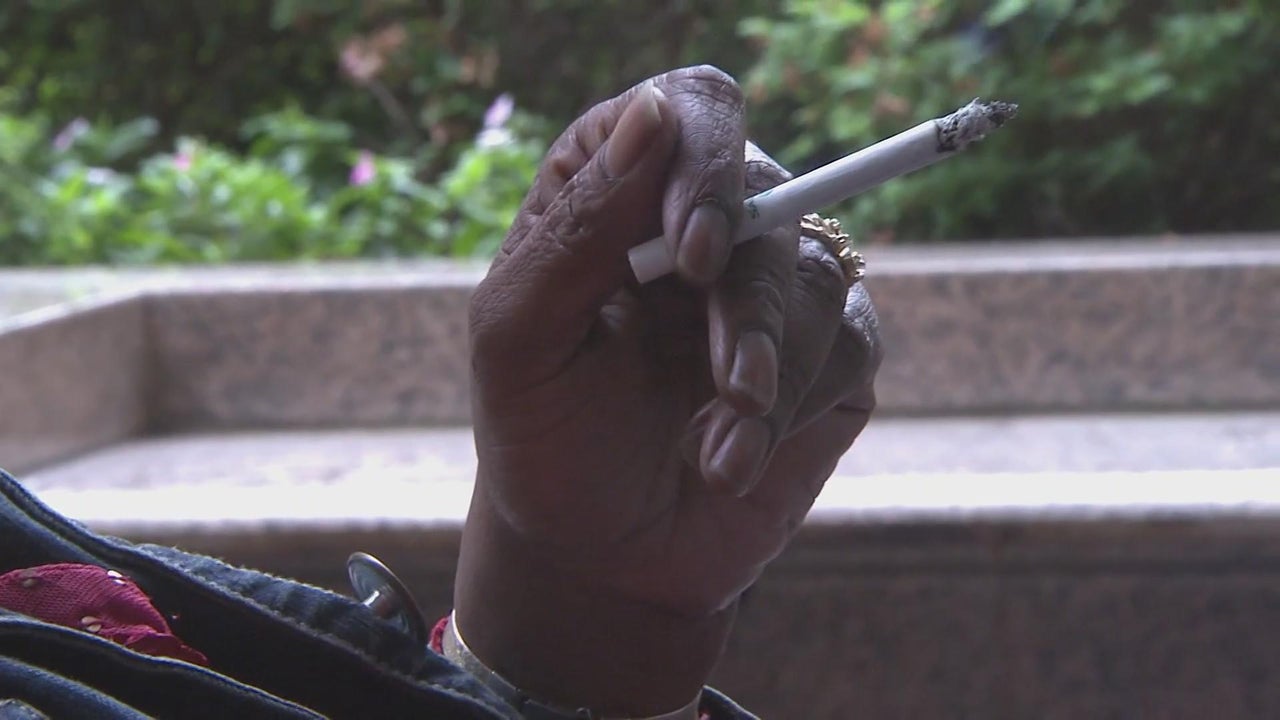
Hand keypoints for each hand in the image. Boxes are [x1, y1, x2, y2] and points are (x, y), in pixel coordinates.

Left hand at [455, 66, 881, 714]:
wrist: (597, 557)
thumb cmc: (544, 437)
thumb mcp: (520, 339)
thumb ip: (578, 227)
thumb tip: (654, 113)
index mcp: (620, 193)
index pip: (689, 112)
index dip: (704, 162)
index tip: (691, 252)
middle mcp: (705, 228)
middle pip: (770, 195)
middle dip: (747, 300)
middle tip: (727, 378)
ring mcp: (771, 291)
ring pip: (819, 276)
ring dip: (772, 369)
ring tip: (716, 450)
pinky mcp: (827, 359)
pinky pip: (854, 345)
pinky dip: (796, 410)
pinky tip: (732, 463)